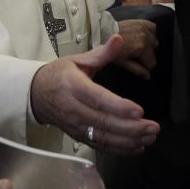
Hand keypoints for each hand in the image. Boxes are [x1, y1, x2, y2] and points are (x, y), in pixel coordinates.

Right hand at [30, 38, 159, 153]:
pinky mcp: (77, 136)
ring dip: (129, 140)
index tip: (139, 111)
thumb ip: (101, 53)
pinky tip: (136, 147)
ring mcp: (75, 125)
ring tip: (149, 138)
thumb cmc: (58, 75)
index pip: (98, 99)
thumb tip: (118, 39)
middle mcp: (73, 108)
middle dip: (131, 127)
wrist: (35, 94)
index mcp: (73, 86)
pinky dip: (119, 149)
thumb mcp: (77, 60)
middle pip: (104, 122)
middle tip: (153, 127)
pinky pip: (100, 145)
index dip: (119, 107)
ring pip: (104, 137)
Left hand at [113, 19, 157, 78]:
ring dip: (148, 44)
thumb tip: (147, 76)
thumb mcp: (123, 63)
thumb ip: (137, 70)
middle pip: (153, 52)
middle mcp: (145, 38)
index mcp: (142, 48)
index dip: (146, 66)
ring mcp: (144, 28)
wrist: (103, 33)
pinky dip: (149, 32)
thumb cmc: (111, 50)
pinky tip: (142, 36)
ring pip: (154, 41)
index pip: (152, 63)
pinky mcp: (141, 22)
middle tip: (135, 55)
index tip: (140, 65)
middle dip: (146, 55)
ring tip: (137, 45)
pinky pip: (152, 28)